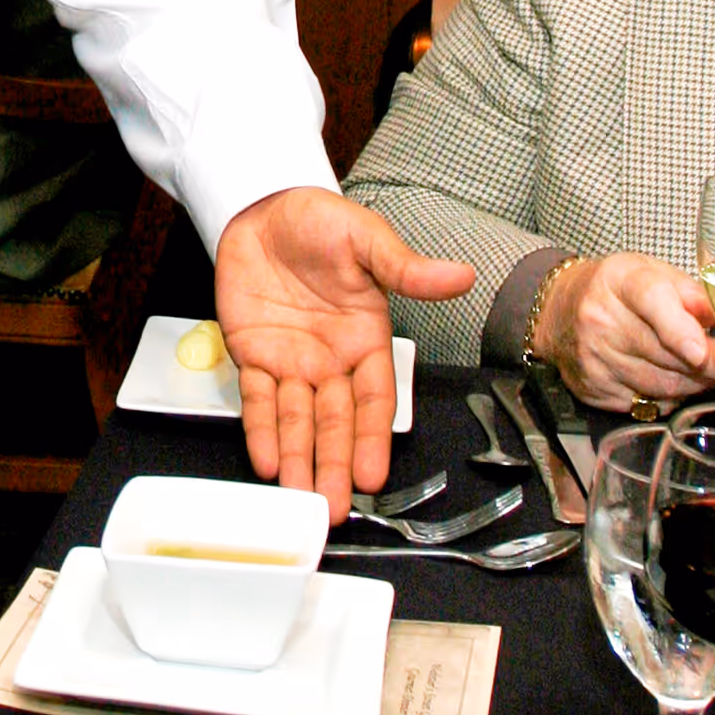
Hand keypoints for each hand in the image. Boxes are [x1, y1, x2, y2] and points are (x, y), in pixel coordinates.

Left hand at [215, 189, 476, 514]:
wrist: (264, 206)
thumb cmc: (321, 221)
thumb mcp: (367, 239)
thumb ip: (406, 268)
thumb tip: (461, 275)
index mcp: (366, 339)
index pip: (374, 400)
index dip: (373, 438)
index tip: (373, 475)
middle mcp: (331, 360)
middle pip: (336, 422)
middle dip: (335, 465)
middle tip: (334, 508)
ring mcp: (292, 362)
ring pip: (296, 420)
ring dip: (298, 459)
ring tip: (298, 499)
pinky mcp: (253, 355)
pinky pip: (258, 398)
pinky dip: (260, 429)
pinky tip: (265, 461)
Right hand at [534, 253, 714, 408]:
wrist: (559, 310)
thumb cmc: (618, 289)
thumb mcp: (652, 272)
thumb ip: (690, 292)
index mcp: (620, 280)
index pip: (651, 301)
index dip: (679, 329)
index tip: (701, 352)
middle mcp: (599, 319)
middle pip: (664, 353)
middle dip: (708, 364)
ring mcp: (592, 357)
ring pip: (660, 385)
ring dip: (691, 382)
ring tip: (699, 369)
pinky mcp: (592, 388)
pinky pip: (645, 403)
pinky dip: (667, 397)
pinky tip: (668, 379)